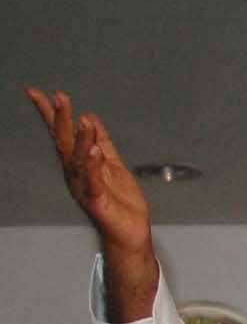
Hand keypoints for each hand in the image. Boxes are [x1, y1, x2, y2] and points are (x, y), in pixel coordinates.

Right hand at [26, 87, 158, 319]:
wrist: (131, 232)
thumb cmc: (121, 201)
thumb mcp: (114, 165)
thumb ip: (103, 143)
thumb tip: (91, 118)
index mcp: (78, 163)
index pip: (62, 134)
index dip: (50, 113)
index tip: (36, 92)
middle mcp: (75, 173)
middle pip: (64, 142)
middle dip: (61, 120)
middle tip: (59, 97)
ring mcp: (84, 187)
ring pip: (77, 159)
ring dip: (79, 139)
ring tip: (81, 119)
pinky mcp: (96, 201)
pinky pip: (92, 181)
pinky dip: (92, 166)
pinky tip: (93, 151)